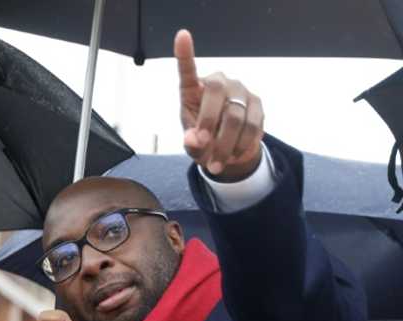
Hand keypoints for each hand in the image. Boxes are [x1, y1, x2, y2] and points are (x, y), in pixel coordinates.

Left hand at [175, 29, 263, 180]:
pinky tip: (233, 156)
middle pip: (215, 91)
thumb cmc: (203, 142)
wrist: (229, 152)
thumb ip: (191, 144)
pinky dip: (241, 145)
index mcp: (194, 90)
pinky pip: (252, 126)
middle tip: (202, 146)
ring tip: (216, 164)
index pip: (188, 71)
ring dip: (225, 144)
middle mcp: (219, 83)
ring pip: (235, 115)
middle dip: (208, 121)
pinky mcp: (258, 104)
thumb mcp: (192, 147)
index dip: (185, 54)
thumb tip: (193, 140)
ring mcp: (240, 91)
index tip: (182, 35)